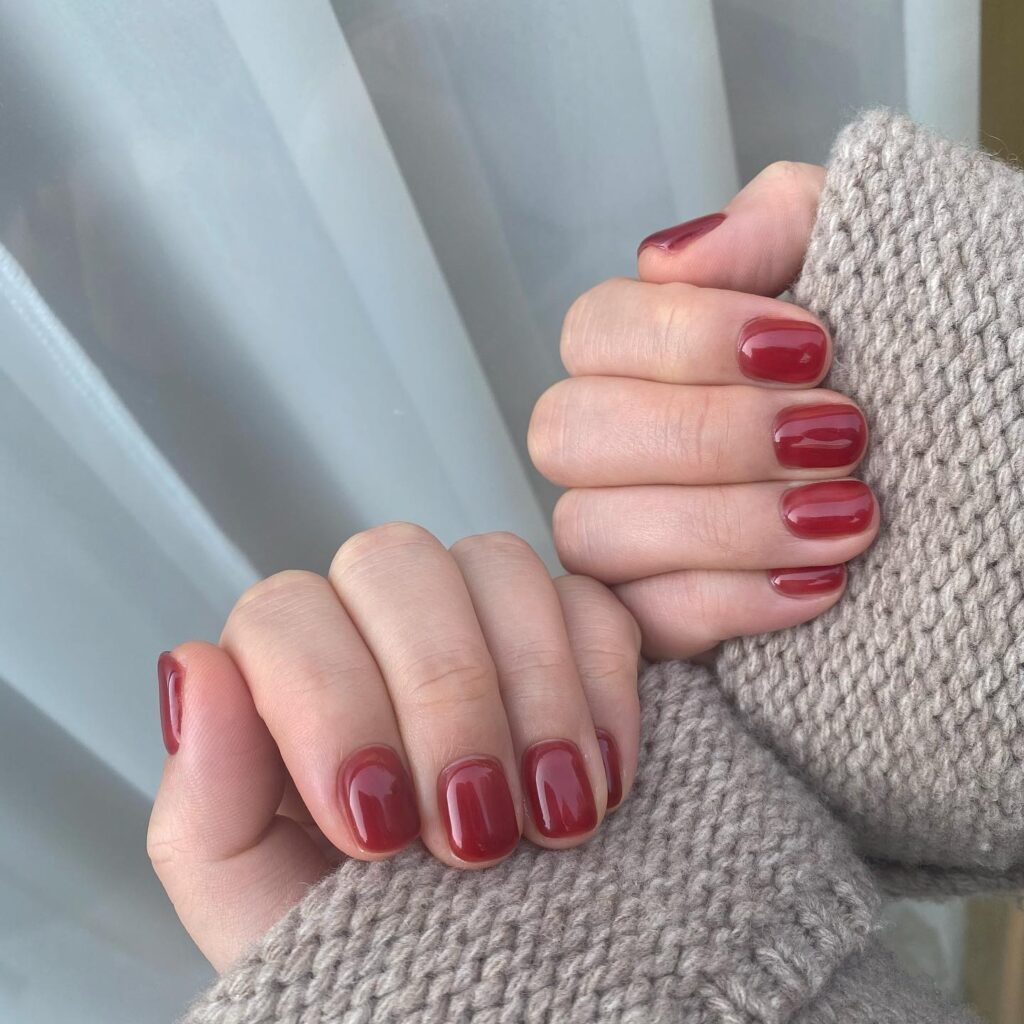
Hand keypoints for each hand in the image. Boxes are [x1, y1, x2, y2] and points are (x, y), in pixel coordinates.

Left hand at [148, 525, 639, 969]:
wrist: (471, 997)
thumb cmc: (353, 949)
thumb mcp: (259, 908)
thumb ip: (207, 801)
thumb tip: (195, 666)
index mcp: (286, 675)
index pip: (285, 612)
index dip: (333, 704)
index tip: (379, 828)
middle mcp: (376, 623)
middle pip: (396, 562)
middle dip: (445, 695)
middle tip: (476, 827)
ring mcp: (478, 620)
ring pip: (497, 563)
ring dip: (533, 691)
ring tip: (554, 815)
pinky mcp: (570, 637)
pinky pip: (593, 602)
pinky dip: (602, 685)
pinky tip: (602, 778)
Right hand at [529, 162, 878, 658]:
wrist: (976, 467)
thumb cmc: (902, 358)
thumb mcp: (856, 260)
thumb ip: (773, 222)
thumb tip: (669, 258)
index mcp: (640, 351)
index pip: (592, 332)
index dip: (686, 339)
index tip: (813, 347)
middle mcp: (611, 443)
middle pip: (569, 435)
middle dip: (707, 436)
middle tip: (841, 437)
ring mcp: (622, 534)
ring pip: (592, 532)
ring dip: (725, 524)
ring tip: (851, 517)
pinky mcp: (653, 616)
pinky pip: (644, 619)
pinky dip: (730, 602)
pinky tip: (822, 583)